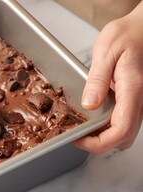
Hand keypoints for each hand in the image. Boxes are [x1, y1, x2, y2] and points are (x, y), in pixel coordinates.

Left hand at [74, 2, 142, 152]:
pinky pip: (121, 120)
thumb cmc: (128, 35)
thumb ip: (98, 79)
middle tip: (75, 132)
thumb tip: (89, 105)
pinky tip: (89, 115)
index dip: (97, 143)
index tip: (76, 138)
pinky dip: (104, 124)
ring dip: (101, 134)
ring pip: (123, 131)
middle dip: (97, 142)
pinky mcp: (131, 99)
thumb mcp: (106, 51)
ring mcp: (136, 101)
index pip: (120, 131)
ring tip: (79, 124)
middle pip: (122, 137)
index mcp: (133, 90)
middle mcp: (138, 100)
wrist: (142, 28)